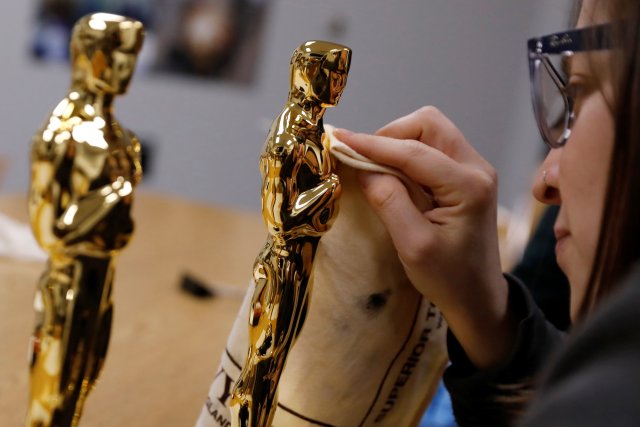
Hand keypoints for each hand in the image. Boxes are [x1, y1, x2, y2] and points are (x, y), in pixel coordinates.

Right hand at [335, 106, 515, 368]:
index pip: (414, 152)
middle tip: (363, 159)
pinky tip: (393, 174)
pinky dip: (409, 153)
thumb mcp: (413, 245)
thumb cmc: (448, 279)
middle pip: (429, 124)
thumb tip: (363, 168)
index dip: (373, 144)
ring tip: (376, 168)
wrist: (479, 297)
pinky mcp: (467, 175)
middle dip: (390, 135)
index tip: (338, 139)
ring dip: (399, 142)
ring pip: (431, 131)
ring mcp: (475, 169)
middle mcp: (477, 168)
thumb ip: (389, 202)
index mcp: (468, 186)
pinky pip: (434, 147)